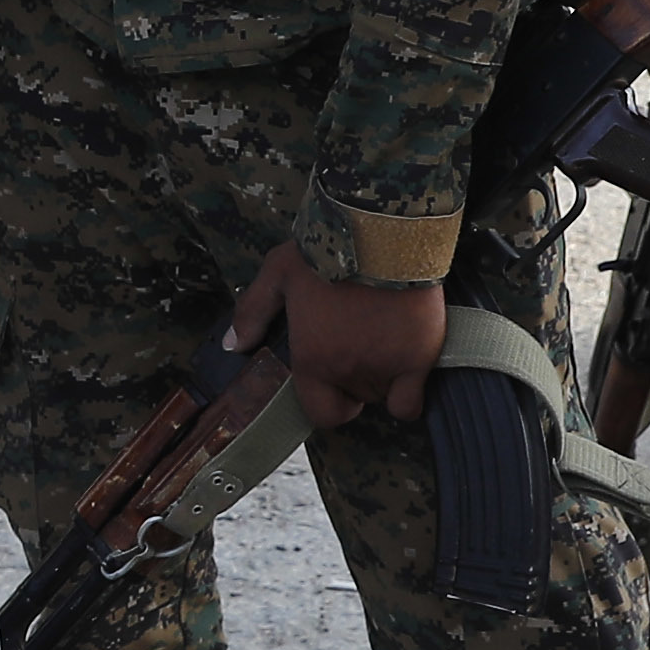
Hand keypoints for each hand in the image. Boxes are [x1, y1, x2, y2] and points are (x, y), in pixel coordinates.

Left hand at [228, 241, 446, 426]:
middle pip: (355, 398)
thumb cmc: (327, 252)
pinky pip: (410, 403)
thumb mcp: (277, 273)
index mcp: (311, 358)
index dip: (328, 402)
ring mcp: (384, 368)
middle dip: (355, 380)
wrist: (381, 237)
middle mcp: (346, 371)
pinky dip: (409, 393)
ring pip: (382, 395)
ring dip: (381, 378)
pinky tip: (407, 369)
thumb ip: (252, 312)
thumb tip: (232, 345)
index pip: (320, 412)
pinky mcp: (417, 359)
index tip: (334, 383)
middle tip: (358, 345)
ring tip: (381, 340)